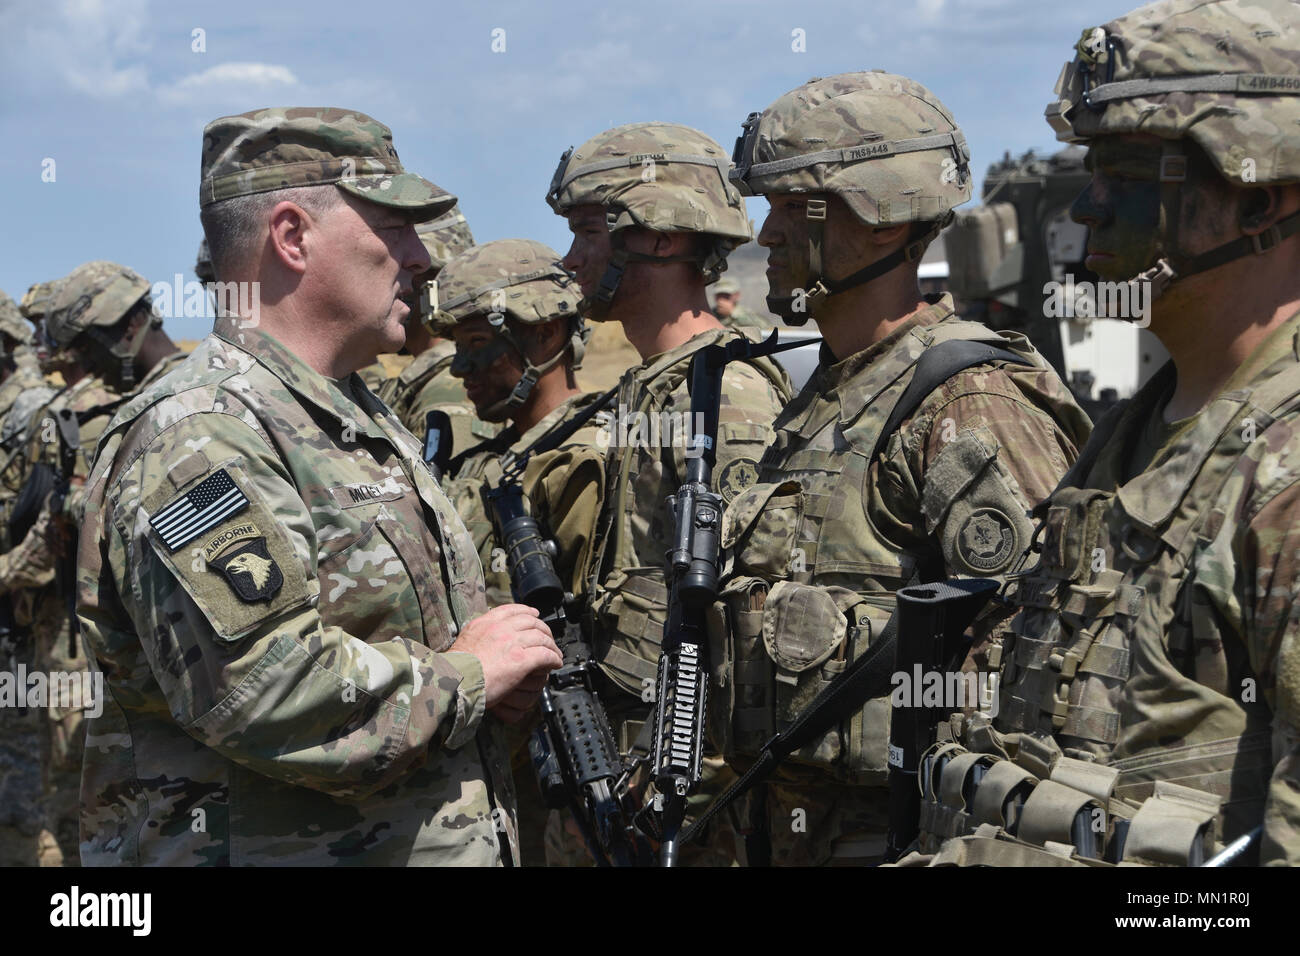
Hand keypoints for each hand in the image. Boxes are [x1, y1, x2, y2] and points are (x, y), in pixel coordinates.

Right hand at [451, 604, 560, 721]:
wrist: (455, 682)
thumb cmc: (455, 669)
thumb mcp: (463, 641)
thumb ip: (477, 635)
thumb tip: (482, 639)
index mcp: (485, 623)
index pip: (511, 610)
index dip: (527, 611)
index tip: (534, 614)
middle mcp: (501, 629)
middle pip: (531, 622)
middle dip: (543, 629)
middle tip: (548, 637)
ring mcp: (513, 643)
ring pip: (541, 638)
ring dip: (551, 646)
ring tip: (555, 653)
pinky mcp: (522, 660)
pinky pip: (545, 655)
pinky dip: (554, 658)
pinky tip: (556, 663)